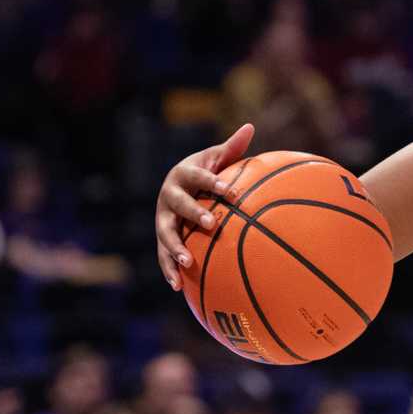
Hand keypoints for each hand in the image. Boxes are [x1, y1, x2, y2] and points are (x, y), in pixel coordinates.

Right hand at [154, 123, 254, 289]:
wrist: (178, 184)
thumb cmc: (205, 171)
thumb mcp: (216, 158)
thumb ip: (232, 147)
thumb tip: (250, 126)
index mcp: (183, 174)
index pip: (198, 176)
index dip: (211, 181)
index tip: (228, 190)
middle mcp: (169, 195)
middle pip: (179, 204)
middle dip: (193, 214)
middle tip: (211, 224)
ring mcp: (163, 217)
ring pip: (165, 233)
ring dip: (174, 248)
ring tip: (187, 262)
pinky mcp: (163, 236)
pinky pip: (163, 254)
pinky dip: (169, 269)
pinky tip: (177, 287)